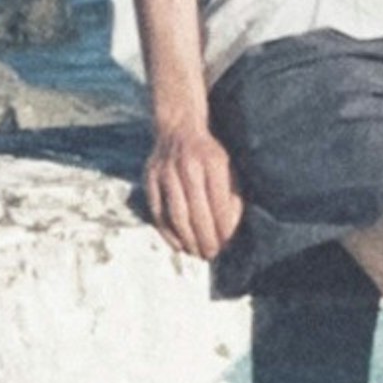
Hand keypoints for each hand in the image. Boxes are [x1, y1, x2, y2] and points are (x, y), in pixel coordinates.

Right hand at [145, 117, 244, 261]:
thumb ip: (232, 195)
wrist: (178, 128)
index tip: (226, 243)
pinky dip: (168, 233)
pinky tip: (179, 245)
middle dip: (206, 238)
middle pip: (198, 212)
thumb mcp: (228, 167)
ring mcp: (166, 172)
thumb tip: (229, 229)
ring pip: (177, 214)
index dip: (223, 227)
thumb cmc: (208, 154)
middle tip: (212, 254)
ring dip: (188, 239)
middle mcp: (188, 166)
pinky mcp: (150, 178)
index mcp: (213, 161)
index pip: (219, 202)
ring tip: (197, 253)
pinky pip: (158, 212)